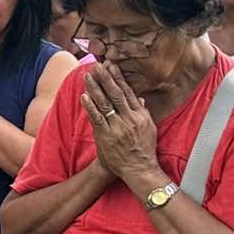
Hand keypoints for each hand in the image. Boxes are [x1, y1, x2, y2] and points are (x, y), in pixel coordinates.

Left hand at [80, 64, 159, 188]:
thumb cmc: (144, 149)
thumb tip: (139, 98)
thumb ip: (143, 112)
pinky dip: (90, 106)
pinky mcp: (106, 135)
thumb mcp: (149, 128)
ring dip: (95, 88)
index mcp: (140, 115)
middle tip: (98, 65)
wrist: (138, 168)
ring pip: (105, 103)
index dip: (118, 78)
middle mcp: (130, 118)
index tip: (112, 66)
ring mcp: (118, 127)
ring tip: (87, 76)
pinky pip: (97, 118)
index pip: (128, 92)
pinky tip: (83, 96)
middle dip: (106, 78)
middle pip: (116, 94)